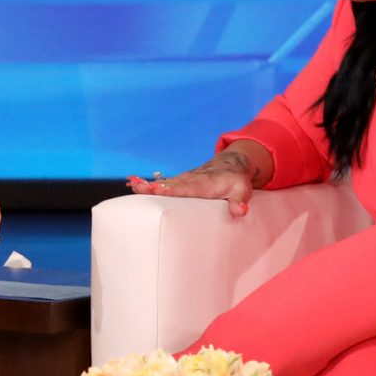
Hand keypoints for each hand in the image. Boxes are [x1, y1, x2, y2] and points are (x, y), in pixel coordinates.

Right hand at [126, 145, 258, 216]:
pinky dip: (150, 185)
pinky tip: (135, 185)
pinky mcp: (180, 183)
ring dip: (148, 185)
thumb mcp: (243, 190)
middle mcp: (191, 180)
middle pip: (170, 185)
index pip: (186, 187)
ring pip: (164, 183)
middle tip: (137, 187)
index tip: (158, 189)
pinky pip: (164, 184)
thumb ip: (240, 200)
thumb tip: (240, 211)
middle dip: (154, 186)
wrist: (231, 164)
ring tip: (133, 186)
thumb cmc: (236, 180)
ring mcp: (184, 181)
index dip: (172, 189)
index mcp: (204, 183)